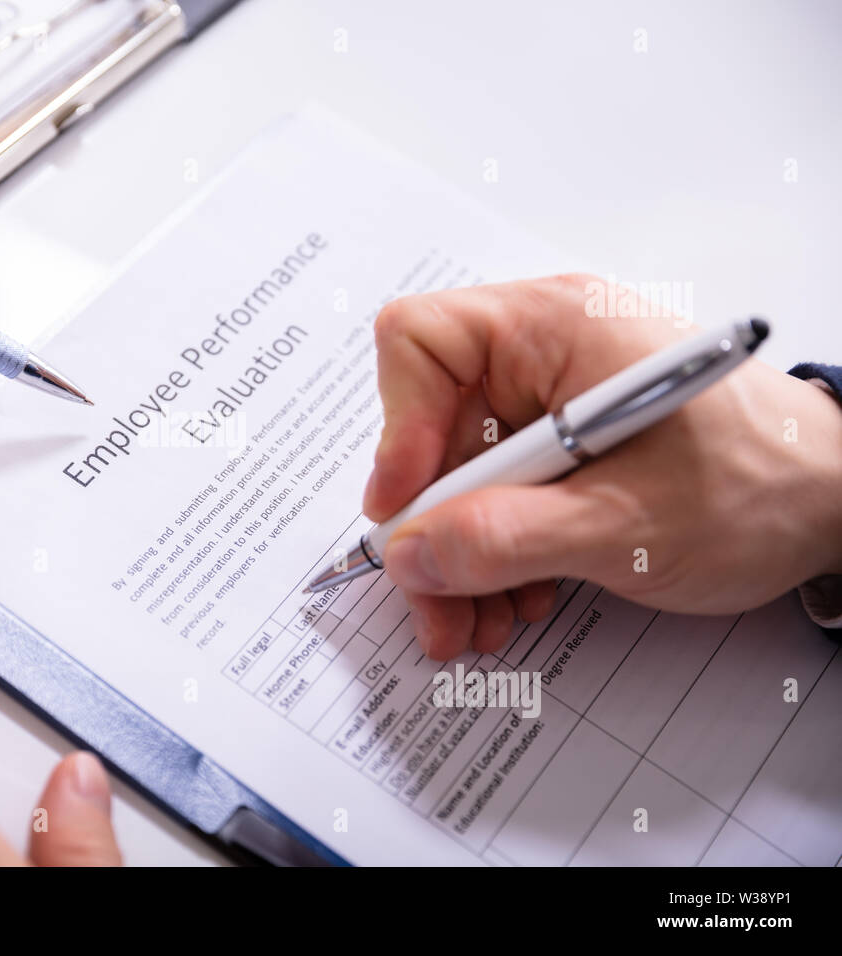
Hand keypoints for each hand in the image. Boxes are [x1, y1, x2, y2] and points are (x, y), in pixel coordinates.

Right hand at [364, 274, 841, 659]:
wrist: (837, 504)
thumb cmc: (760, 487)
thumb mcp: (624, 527)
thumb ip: (505, 541)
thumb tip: (409, 553)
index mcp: (555, 326)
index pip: (419, 341)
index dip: (397, 428)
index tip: (407, 511)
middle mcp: (542, 349)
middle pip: (430, 426)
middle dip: (431, 527)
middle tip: (437, 606)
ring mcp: (550, 397)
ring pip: (457, 471)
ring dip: (459, 554)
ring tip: (480, 621)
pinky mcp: (562, 442)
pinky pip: (496, 490)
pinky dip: (496, 549)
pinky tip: (519, 593)